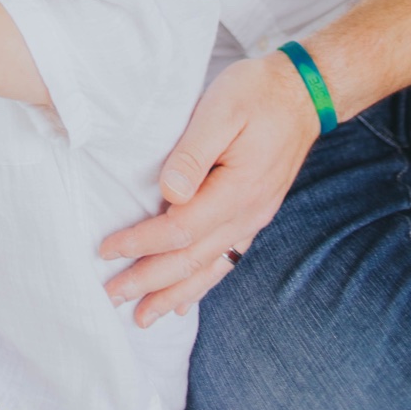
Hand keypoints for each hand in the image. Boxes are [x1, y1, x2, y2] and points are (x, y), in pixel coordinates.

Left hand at [99, 52, 320, 327]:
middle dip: (149, 281)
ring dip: (174, 294)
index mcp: (238, 189)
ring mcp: (254, 217)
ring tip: (144, 317)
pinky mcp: (255, 213)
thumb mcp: (224, 107)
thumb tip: (170, 191)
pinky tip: (186, 299)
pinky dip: (202, 282)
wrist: (304, 92)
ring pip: (210, 267)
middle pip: (192, 259)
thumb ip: (195, 151)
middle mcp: (248, 212)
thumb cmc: (259, 93)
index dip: (142, 242)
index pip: (181, 229)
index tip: (107, 249)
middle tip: (111, 296)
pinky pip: (226, 258)